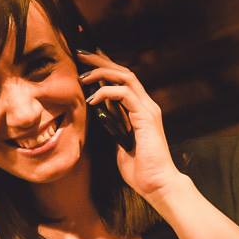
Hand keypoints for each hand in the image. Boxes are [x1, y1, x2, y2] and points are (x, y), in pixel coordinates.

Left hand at [77, 51, 187, 203]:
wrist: (158, 185)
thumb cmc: (141, 170)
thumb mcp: (121, 144)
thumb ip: (115, 128)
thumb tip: (101, 117)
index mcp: (141, 110)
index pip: (123, 80)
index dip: (105, 67)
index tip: (86, 61)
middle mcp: (147, 105)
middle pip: (123, 72)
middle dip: (101, 61)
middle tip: (81, 54)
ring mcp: (148, 109)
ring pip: (125, 77)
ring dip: (102, 73)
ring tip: (83, 76)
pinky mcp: (146, 117)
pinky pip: (125, 95)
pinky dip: (107, 92)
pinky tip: (93, 99)